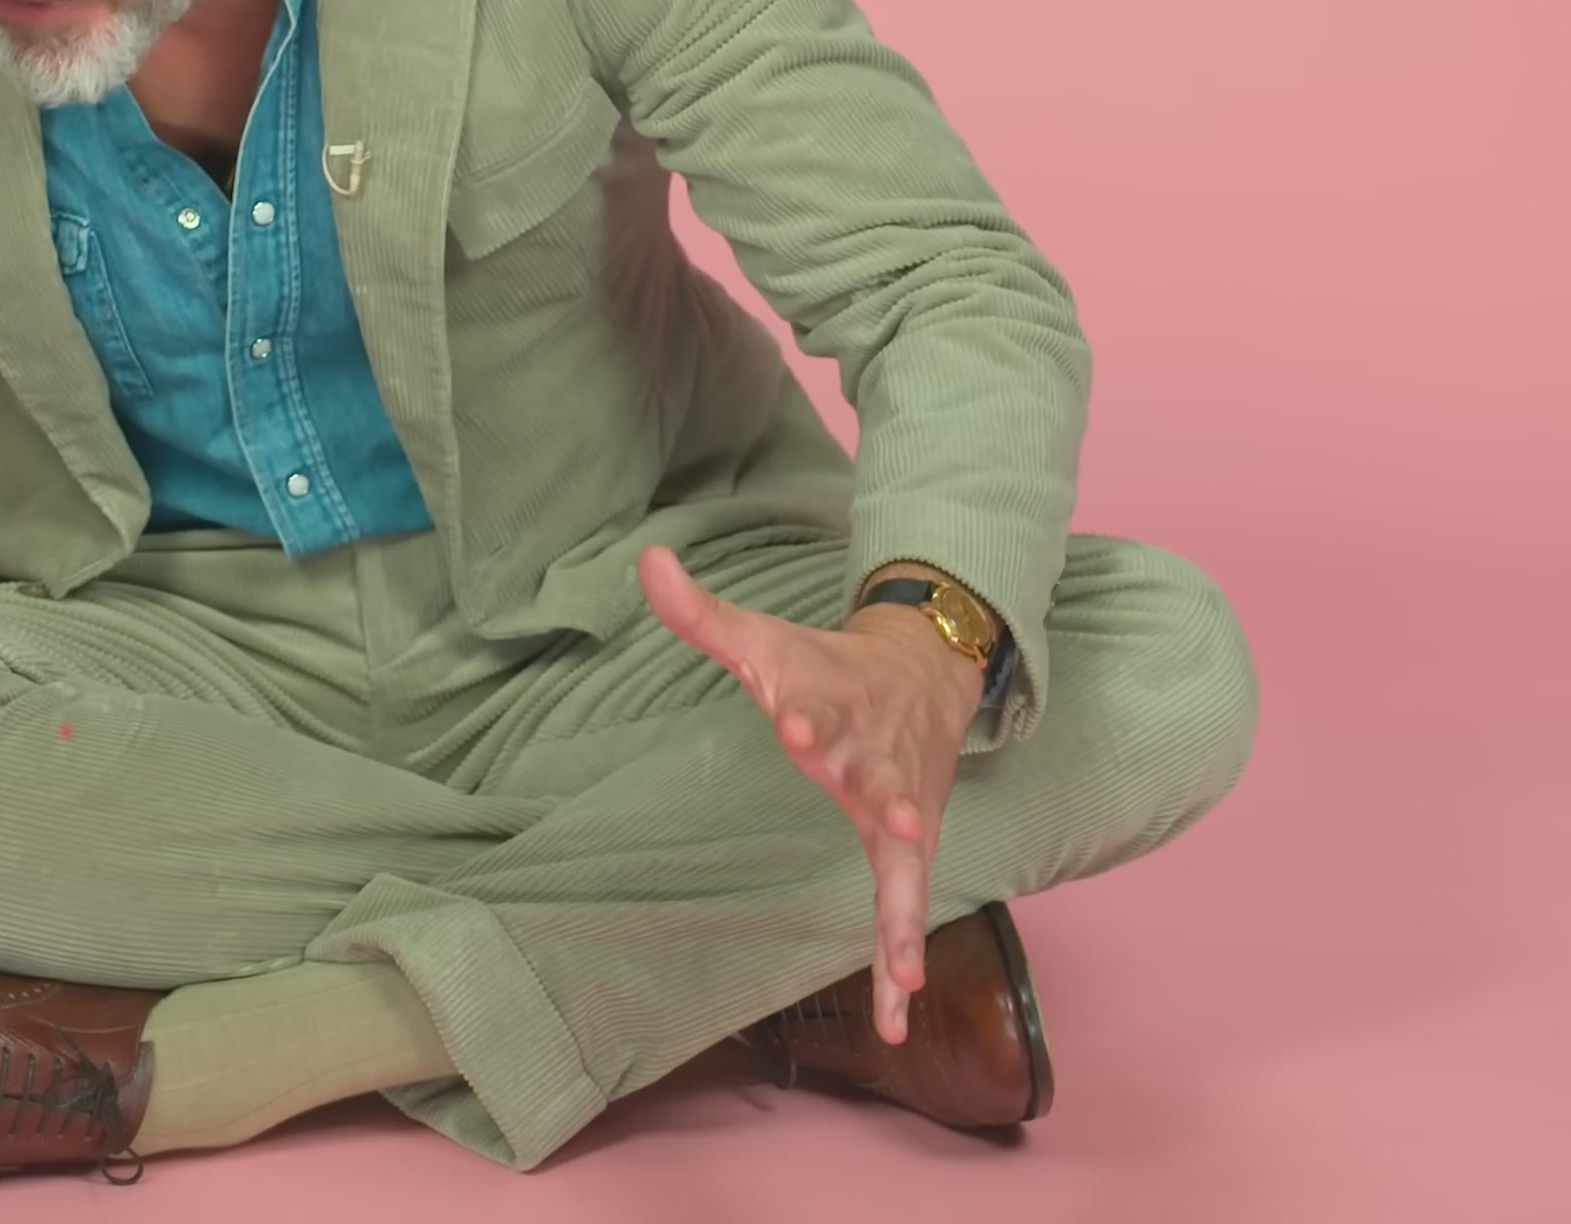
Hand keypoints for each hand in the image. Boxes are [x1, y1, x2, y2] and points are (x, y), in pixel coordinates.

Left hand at [637, 545, 987, 1045]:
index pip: (817, 703)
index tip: (796, 723)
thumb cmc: (824, 664)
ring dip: (903, 907)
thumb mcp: (762, 639)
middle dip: (879, 794)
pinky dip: (901, 952)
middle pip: (873, 774)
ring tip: (906, 963)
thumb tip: (645, 561)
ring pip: (905, 856)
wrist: (925, 668)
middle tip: (895, 818)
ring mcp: (897, 802)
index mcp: (829, 701)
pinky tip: (898, 1008)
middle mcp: (870, 755)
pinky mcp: (909, 839)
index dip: (807, 712)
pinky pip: (906, 903)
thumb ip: (699, 612)